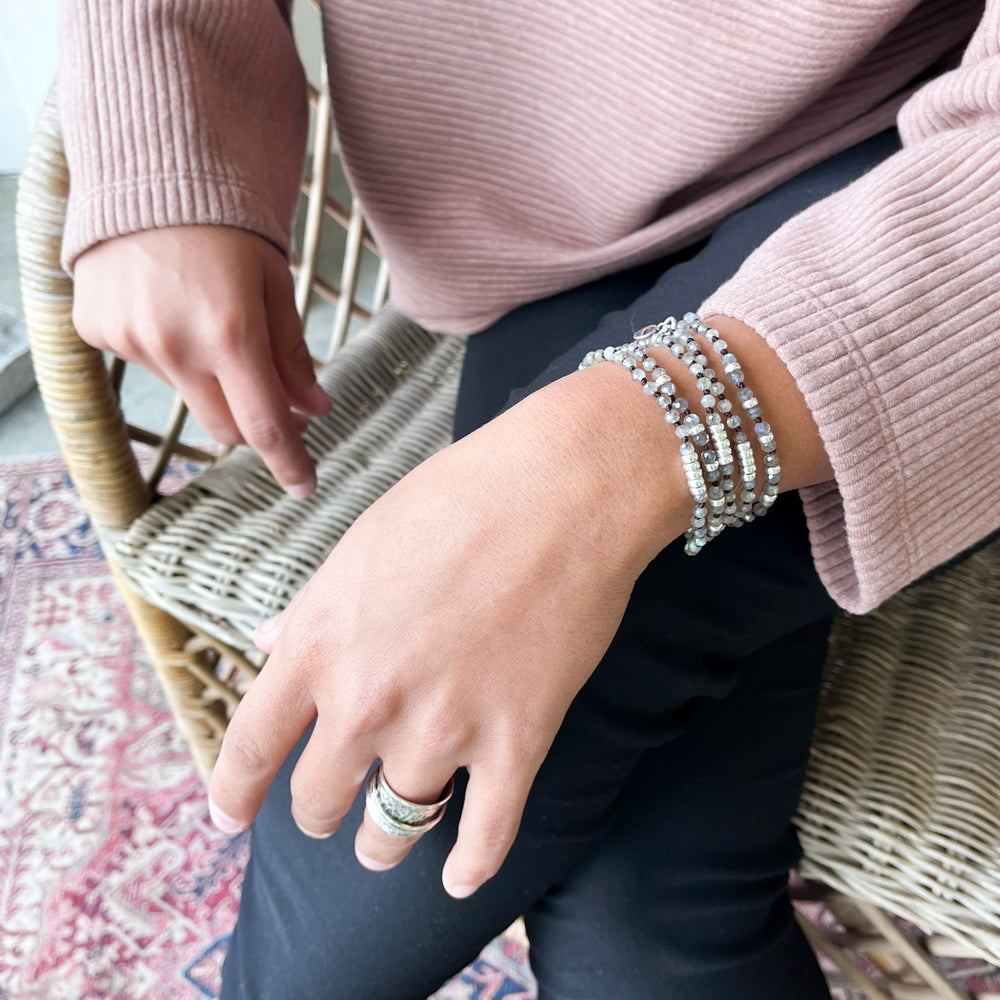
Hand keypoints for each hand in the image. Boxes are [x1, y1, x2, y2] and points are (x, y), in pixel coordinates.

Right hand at [73, 225, 330, 495]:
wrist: (146, 172)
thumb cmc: (226, 226)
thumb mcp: (273, 285)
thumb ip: (292, 354)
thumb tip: (315, 410)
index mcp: (229, 332)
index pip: (264, 426)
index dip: (289, 461)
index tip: (305, 486)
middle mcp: (174, 346)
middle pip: (226, 427)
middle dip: (256, 423)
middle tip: (276, 397)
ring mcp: (130, 341)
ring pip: (188, 395)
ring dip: (211, 379)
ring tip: (210, 319)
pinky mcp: (97, 331)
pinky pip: (148, 365)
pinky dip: (168, 351)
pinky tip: (168, 307)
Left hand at [207, 364, 689, 897]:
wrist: (559, 492)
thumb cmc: (456, 499)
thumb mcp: (358, 543)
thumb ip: (310, 607)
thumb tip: (269, 641)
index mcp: (319, 645)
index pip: (251, 746)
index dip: (234, 791)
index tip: (231, 815)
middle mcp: (367, 701)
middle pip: (319, 800)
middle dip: (320, 810)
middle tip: (332, 804)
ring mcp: (443, 730)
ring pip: (393, 829)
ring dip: (384, 842)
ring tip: (387, 840)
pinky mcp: (516, 744)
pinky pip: (485, 837)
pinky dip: (471, 866)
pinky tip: (462, 878)